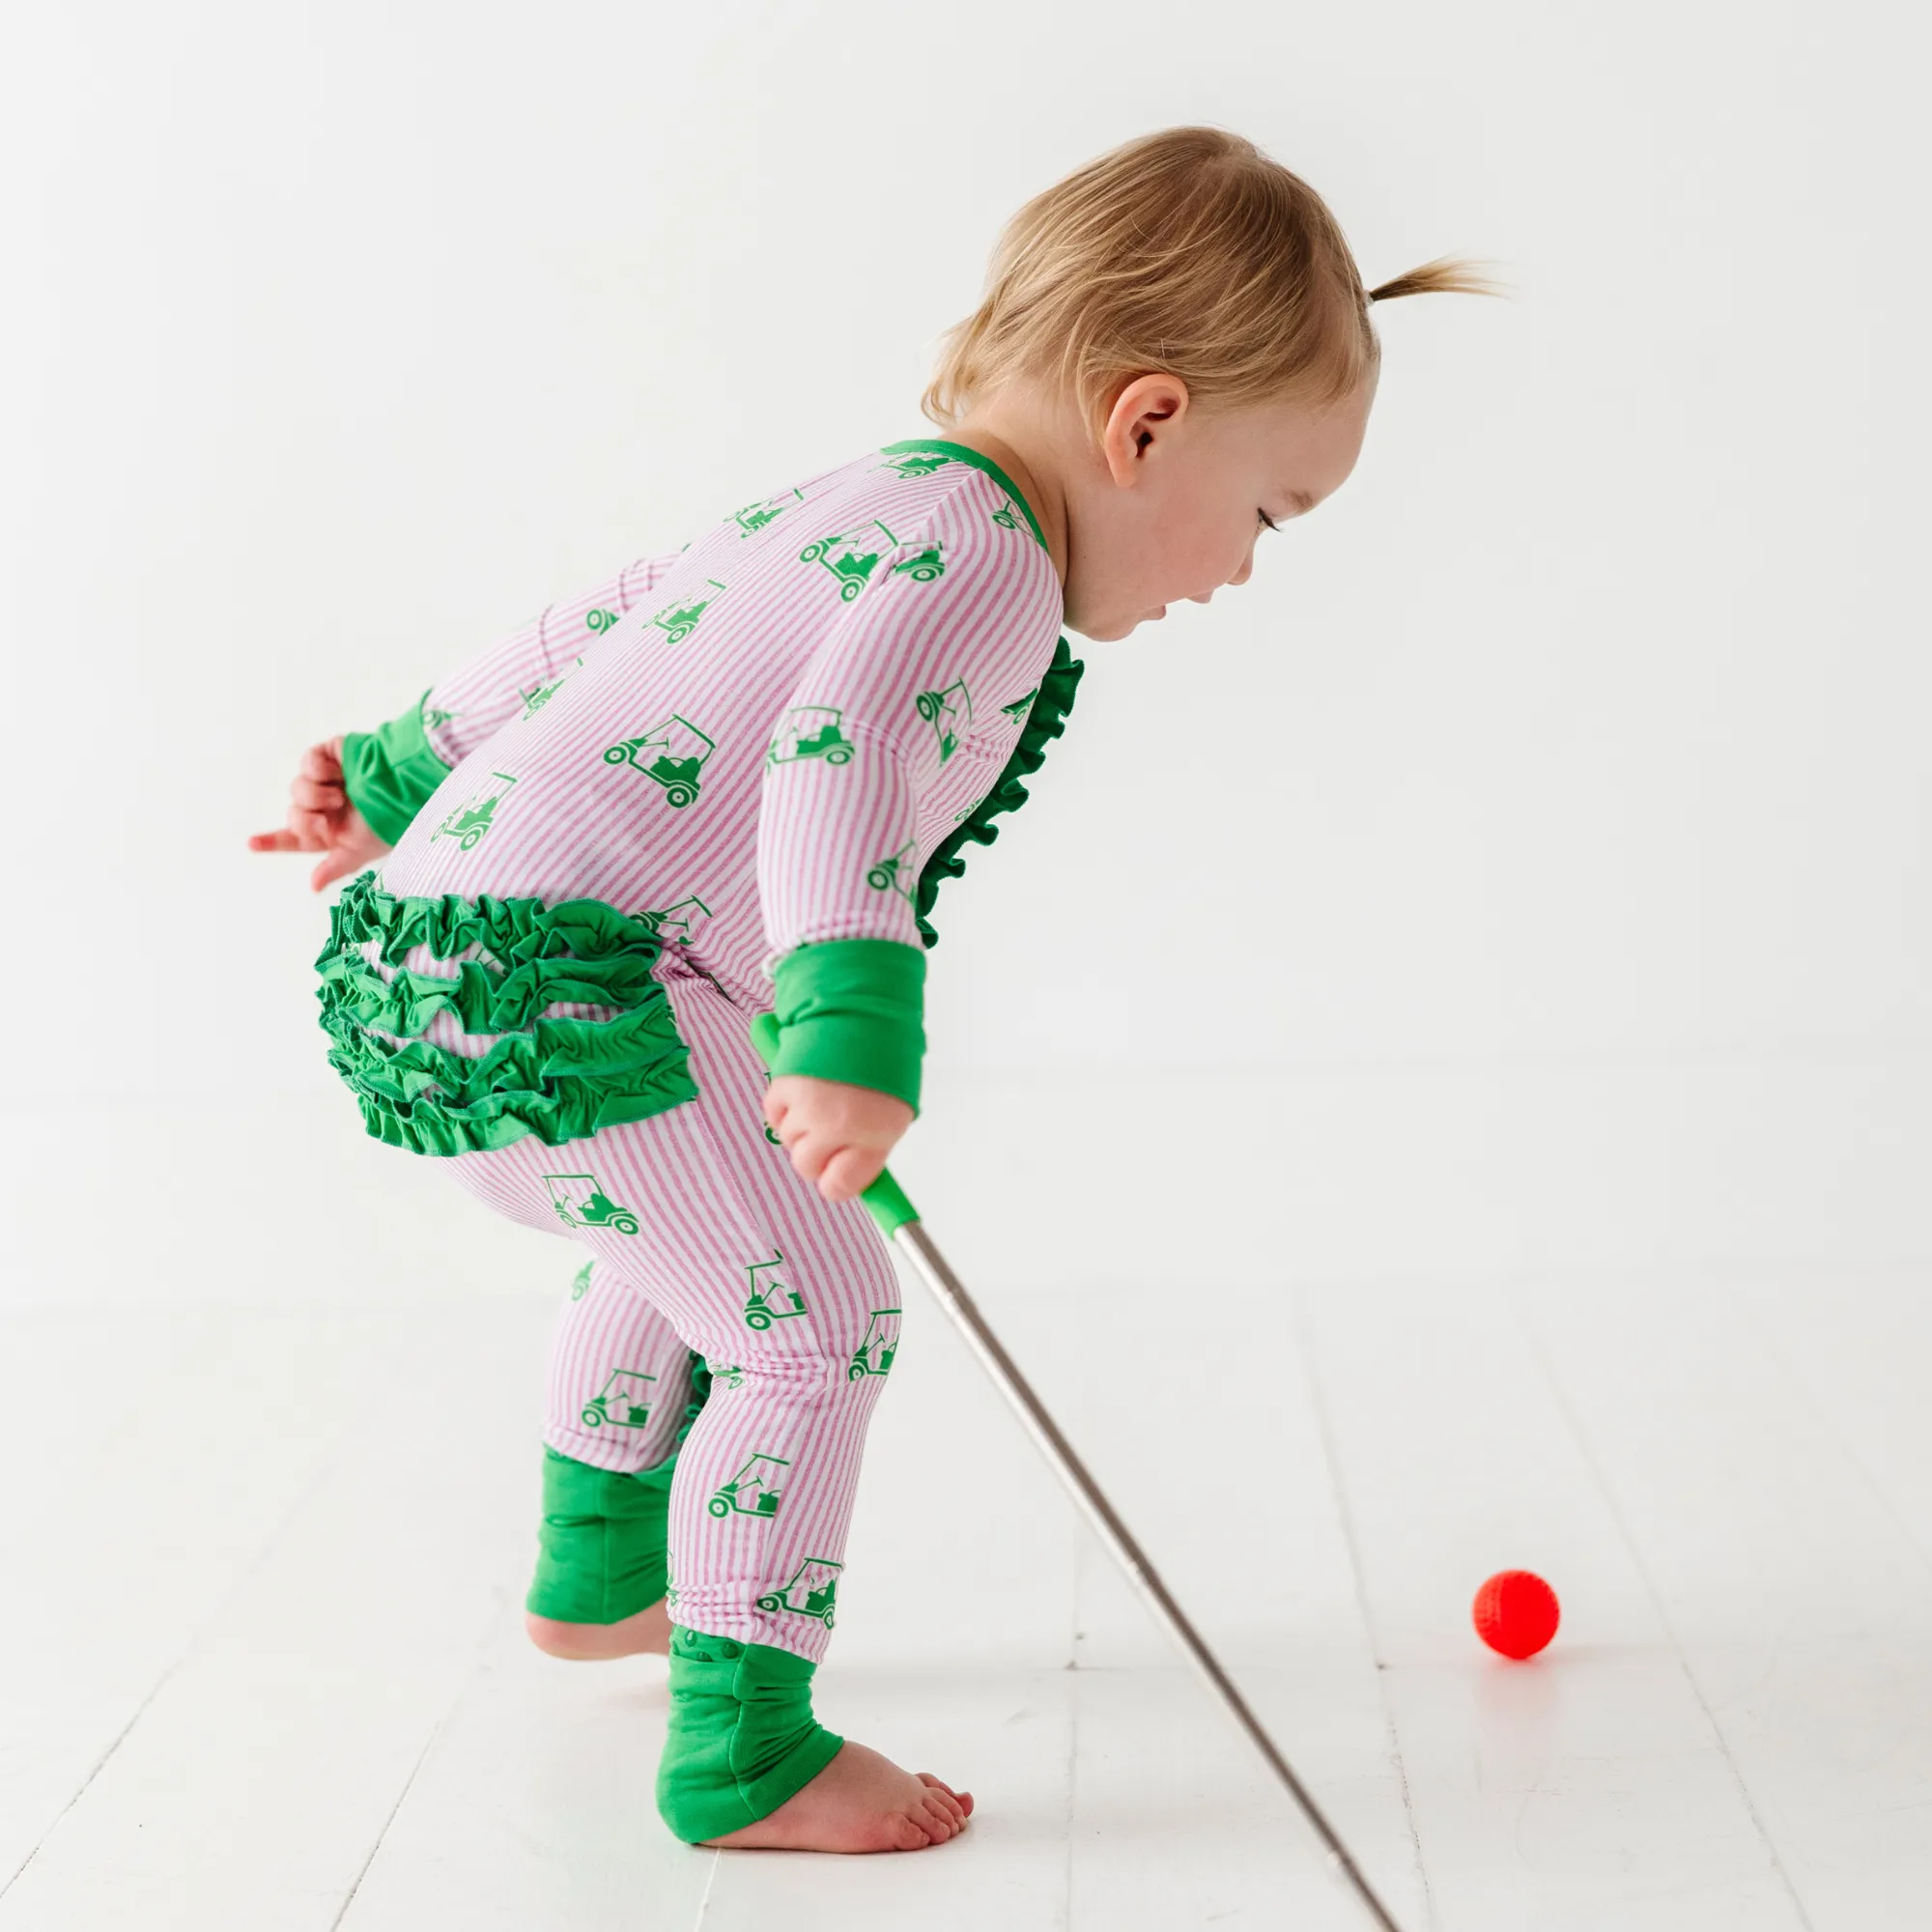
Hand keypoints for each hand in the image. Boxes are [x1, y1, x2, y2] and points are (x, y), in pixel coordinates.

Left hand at [247, 735, 390, 890]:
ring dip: (314, 796)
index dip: (271, 841)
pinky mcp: (328, 756)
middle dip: (305, 819)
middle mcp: (324, 806)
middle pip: (293, 813)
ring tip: (339, 796)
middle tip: (327, 820)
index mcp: (329, 831)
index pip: (294, 837)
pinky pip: (307, 763)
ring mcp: (325, 781)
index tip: (251, 844)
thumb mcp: (359, 852)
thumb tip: (313, 887)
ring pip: (296, 788)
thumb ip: (334, 868)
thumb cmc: (387, 822)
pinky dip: (318, 770)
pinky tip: (338, 774)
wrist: (403, 787)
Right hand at [764, 1074, 913, 1203]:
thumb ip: (871, 1148)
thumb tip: (849, 1179)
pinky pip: (773, 1113)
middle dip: (815, 1154)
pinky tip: (804, 1089)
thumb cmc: (884, 1063)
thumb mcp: (893, 1112)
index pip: (839, 1186)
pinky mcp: (785, 1085)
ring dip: (800, 1126)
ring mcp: (808, 1106)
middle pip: (806, 1166)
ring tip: (822, 1098)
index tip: (838, 1174)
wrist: (865, 1013)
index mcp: (874, 1134)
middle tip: (829, 1132)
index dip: (837, 1181)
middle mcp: (838, 1125)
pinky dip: (783, 1107)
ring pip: (788, 1139)